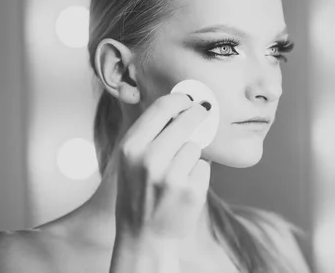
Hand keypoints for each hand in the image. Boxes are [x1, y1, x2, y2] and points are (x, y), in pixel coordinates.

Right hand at [114, 93, 211, 241]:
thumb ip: (149, 131)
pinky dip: (199, 173)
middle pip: (187, 119)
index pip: (162, 107)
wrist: (143, 235)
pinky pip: (204, 166)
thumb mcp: (130, 159)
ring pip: (196, 145)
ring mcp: (171, 176)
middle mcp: (149, 159)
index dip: (180, 99)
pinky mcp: (192, 190)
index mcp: (131, 147)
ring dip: (193, 154)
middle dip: (198, 114)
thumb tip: (179, 100)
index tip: (189, 99)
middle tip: (204, 112)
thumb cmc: (138, 191)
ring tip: (178, 171)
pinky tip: (185, 187)